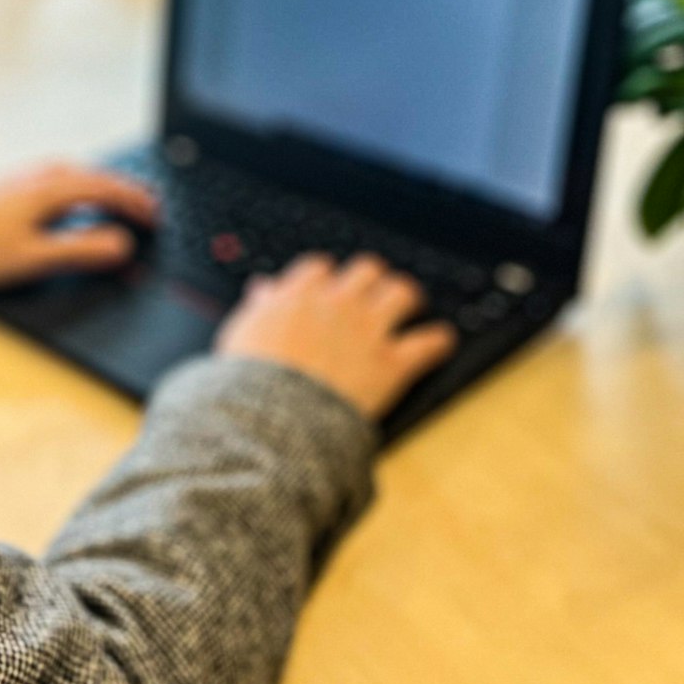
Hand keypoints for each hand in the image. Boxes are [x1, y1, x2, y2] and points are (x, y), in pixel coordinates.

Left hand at [0, 163, 160, 293]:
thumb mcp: (34, 258)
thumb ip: (80, 250)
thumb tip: (122, 244)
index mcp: (49, 189)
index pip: (105, 188)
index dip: (134, 202)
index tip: (156, 216)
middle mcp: (38, 175)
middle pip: (93, 176)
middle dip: (124, 190)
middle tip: (150, 205)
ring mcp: (22, 177)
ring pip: (76, 174)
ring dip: (102, 185)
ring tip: (120, 199)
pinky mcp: (9, 185)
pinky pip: (58, 178)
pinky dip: (80, 186)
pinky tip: (75, 198)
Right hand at [216, 253, 457, 421]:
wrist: (274, 415)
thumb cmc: (249, 379)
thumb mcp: (242, 334)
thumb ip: (259, 307)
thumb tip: (262, 288)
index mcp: (300, 294)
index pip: (320, 268)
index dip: (326, 278)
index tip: (326, 287)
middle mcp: (338, 303)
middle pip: (367, 270)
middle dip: (371, 279)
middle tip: (373, 292)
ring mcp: (368, 329)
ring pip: (401, 292)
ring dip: (406, 297)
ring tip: (410, 304)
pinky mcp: (392, 362)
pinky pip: (427, 343)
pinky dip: (437, 342)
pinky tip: (442, 341)